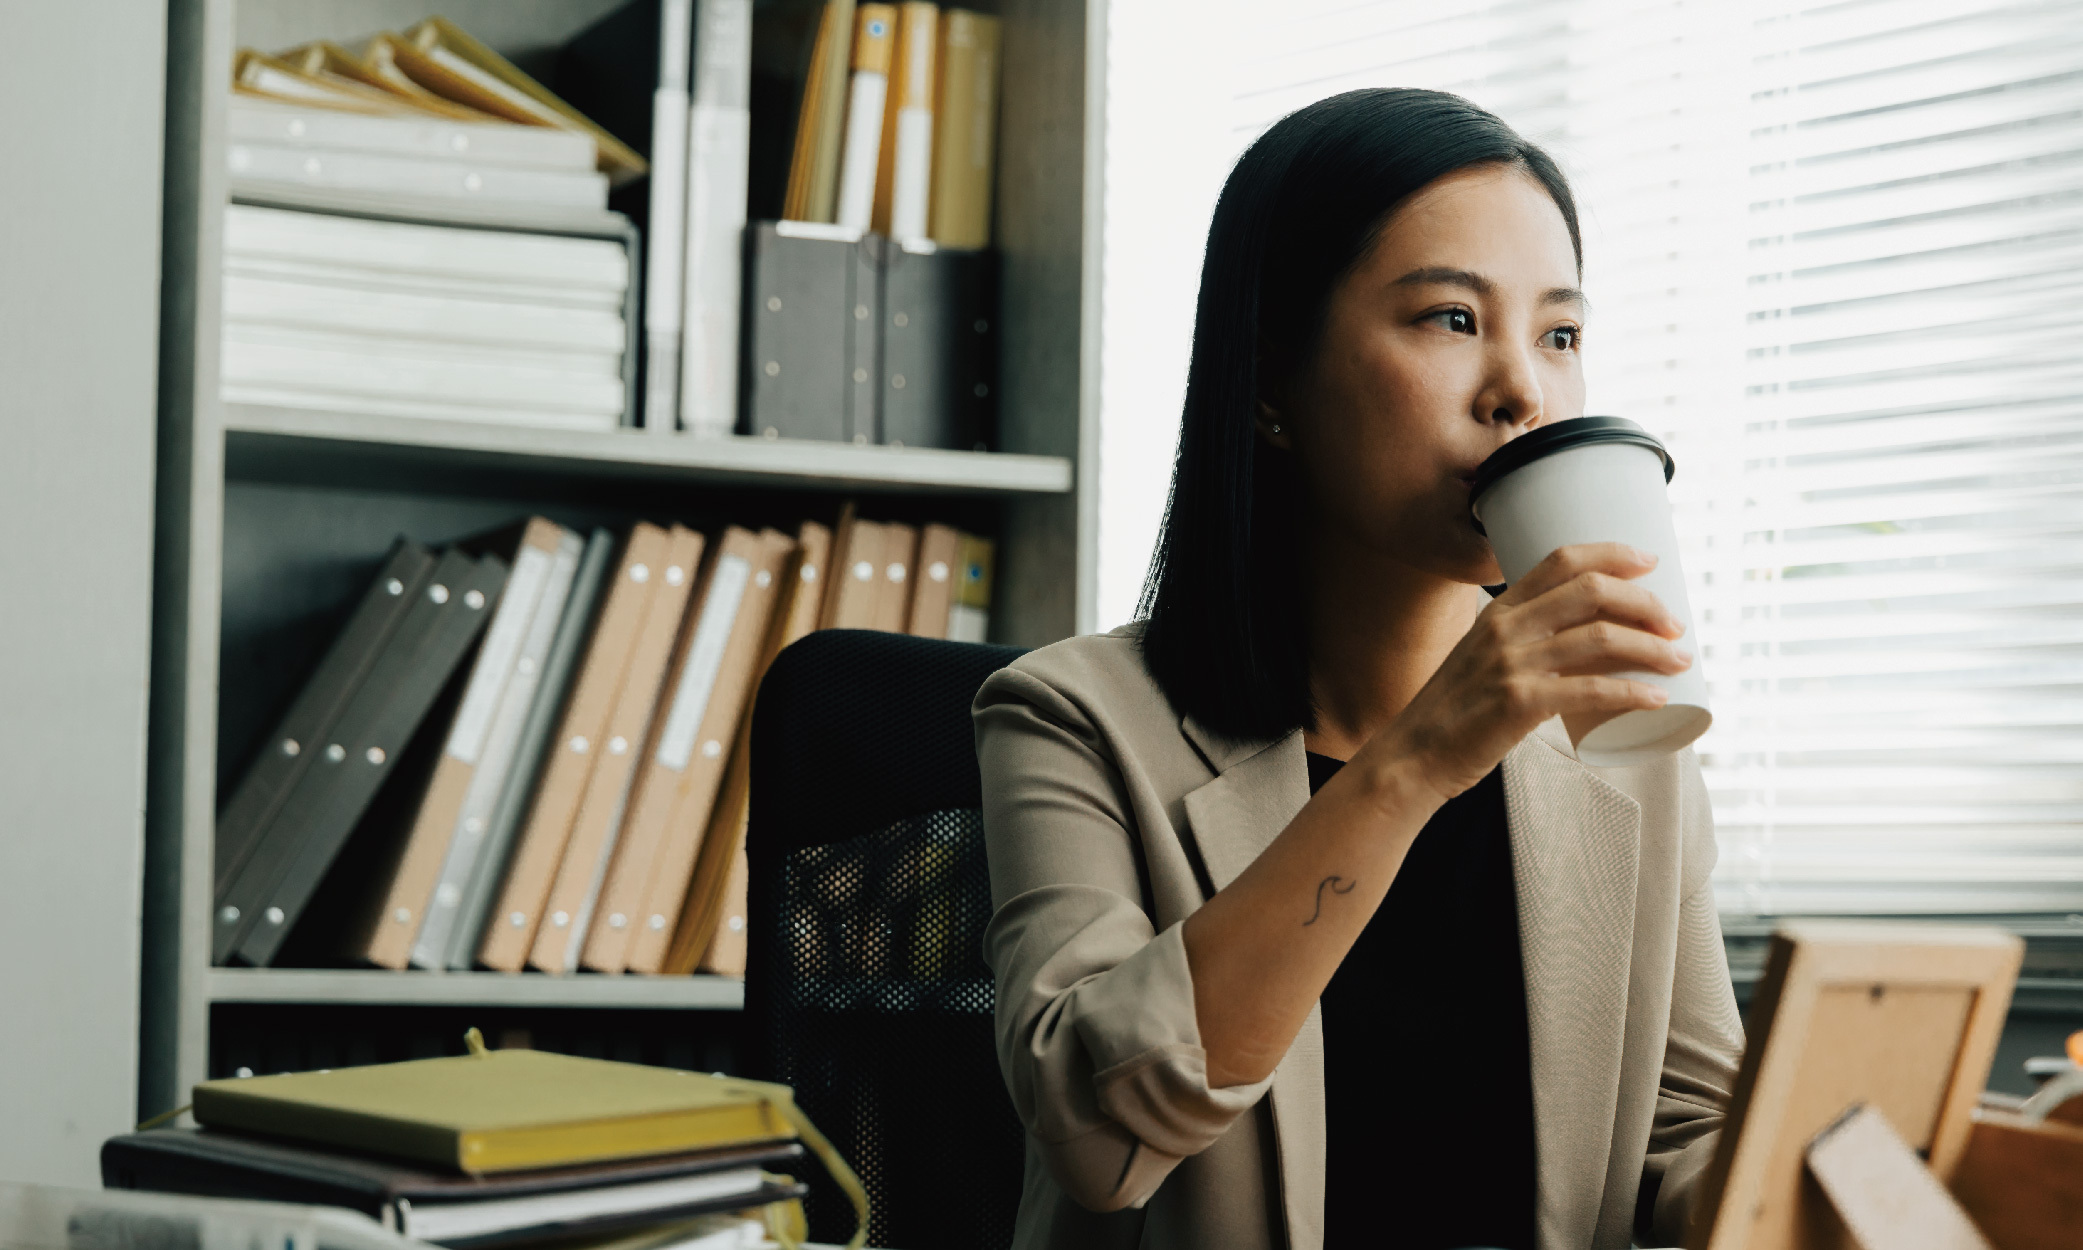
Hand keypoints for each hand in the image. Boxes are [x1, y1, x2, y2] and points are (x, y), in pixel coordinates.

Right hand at [1364, 543, 1691, 802]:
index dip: (1612, 554)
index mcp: (1499, 610)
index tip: (1651, 563)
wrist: (1412, 756)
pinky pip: (1592, 691)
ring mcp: (1511, 664)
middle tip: (1675, 624)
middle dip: (1646, 602)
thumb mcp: (1482, 659)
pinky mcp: (1518, 704)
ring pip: (1601, 639)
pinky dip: (1633, 692)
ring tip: (1680, 661)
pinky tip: (1657, 698)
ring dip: (1653, 648)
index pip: (1561, 560)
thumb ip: (1522, 645)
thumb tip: (1582, 645)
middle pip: (1592, 591)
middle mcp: (1505, 628)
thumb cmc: (1455, 713)